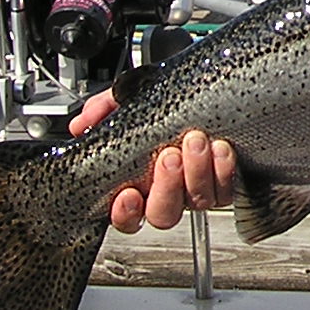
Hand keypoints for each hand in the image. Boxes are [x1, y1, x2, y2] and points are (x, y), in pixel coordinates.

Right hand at [70, 88, 236, 232]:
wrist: (212, 92)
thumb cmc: (167, 102)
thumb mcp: (130, 97)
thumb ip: (103, 108)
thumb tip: (82, 124)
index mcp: (139, 181)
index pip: (126, 216)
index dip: (125, 212)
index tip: (129, 194)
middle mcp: (168, 191)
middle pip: (163, 214)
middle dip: (166, 186)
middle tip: (169, 155)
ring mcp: (197, 189)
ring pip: (197, 202)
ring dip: (197, 172)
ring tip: (197, 141)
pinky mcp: (225, 182)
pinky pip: (227, 190)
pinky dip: (224, 171)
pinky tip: (221, 149)